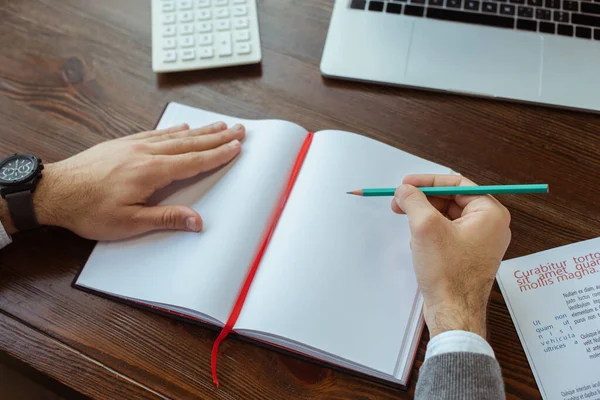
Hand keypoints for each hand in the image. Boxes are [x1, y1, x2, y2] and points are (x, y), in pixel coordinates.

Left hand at [22, 122, 243, 239]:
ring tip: (219, 125)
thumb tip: (197, 221)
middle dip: (218, 137)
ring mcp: (134, 145)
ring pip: (175, 135)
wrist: (55, 191)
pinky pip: (155, 132)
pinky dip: (173, 129)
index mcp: (151, 172)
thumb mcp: (129, 223)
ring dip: (200, 131)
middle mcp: (146, 153)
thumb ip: (166, 219)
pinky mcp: (123, 143)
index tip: (237, 147)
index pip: (194, 161)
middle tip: (238, 129)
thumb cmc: (88, 210)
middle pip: (190, 143)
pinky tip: (182, 127)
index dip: (218, 155)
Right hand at [391, 174, 510, 337]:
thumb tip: (405, 190)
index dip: (429, 181)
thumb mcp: (425, 227)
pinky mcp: (468, 255)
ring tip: (409, 225)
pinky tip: (418, 243)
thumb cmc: (449, 275)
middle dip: (423, 200)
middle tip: (401, 201)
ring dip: (424, 217)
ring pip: (446, 217)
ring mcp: (480, 242)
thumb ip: (413, 201)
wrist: (453, 312)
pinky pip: (447, 233)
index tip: (408, 184)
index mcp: (490, 214)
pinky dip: (429, 233)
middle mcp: (490, 226)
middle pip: (451, 199)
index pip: (457, 183)